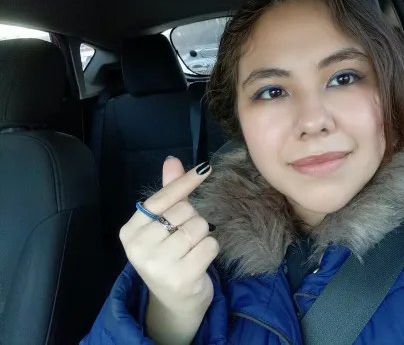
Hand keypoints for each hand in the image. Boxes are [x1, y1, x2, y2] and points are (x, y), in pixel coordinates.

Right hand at [119, 158, 218, 316]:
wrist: (173, 304)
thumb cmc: (169, 257)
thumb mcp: (163, 225)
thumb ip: (169, 193)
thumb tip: (172, 160)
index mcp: (131, 230)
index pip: (163, 197)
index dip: (185, 181)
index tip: (206, 167)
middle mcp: (139, 246)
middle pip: (186, 211)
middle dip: (193, 221)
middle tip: (184, 240)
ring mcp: (159, 264)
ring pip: (200, 226)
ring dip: (203, 236)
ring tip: (190, 252)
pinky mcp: (181, 277)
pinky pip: (210, 245)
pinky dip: (211, 250)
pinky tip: (198, 262)